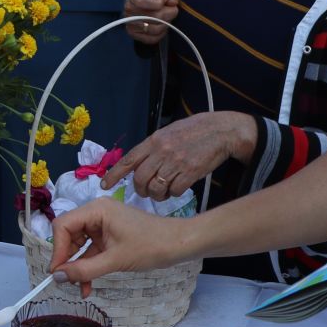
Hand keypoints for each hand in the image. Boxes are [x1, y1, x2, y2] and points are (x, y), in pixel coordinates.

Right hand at [48, 199, 191, 295]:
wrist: (179, 244)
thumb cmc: (150, 246)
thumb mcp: (115, 260)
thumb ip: (84, 269)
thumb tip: (57, 277)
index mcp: (96, 210)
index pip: (63, 225)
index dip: (57, 250)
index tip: (56, 273)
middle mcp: (96, 213)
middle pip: (69, 235)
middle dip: (67, 260)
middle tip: (65, 282)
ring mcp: (102, 224)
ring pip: (79, 246)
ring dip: (78, 267)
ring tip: (79, 289)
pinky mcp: (109, 236)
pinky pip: (91, 251)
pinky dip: (89, 266)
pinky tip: (87, 285)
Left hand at [103, 112, 255, 200]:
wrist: (222, 131)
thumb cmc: (195, 131)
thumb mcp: (169, 133)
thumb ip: (153, 148)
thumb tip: (138, 164)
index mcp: (154, 140)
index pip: (128, 160)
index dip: (114, 174)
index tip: (104, 185)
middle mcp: (162, 151)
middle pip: (140, 179)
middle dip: (141, 189)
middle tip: (147, 191)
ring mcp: (176, 162)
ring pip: (155, 188)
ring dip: (156, 195)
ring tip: (162, 192)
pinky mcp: (190, 173)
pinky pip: (174, 191)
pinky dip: (173, 194)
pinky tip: (177, 188)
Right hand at [124, 0, 178, 42]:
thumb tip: (172, 2)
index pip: (144, 1)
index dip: (160, 1)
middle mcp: (129, 8)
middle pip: (155, 17)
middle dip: (170, 12)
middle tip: (171, 8)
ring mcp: (130, 22)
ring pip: (156, 29)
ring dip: (166, 23)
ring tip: (166, 15)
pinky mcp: (133, 34)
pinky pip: (152, 39)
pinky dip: (161, 33)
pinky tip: (160, 24)